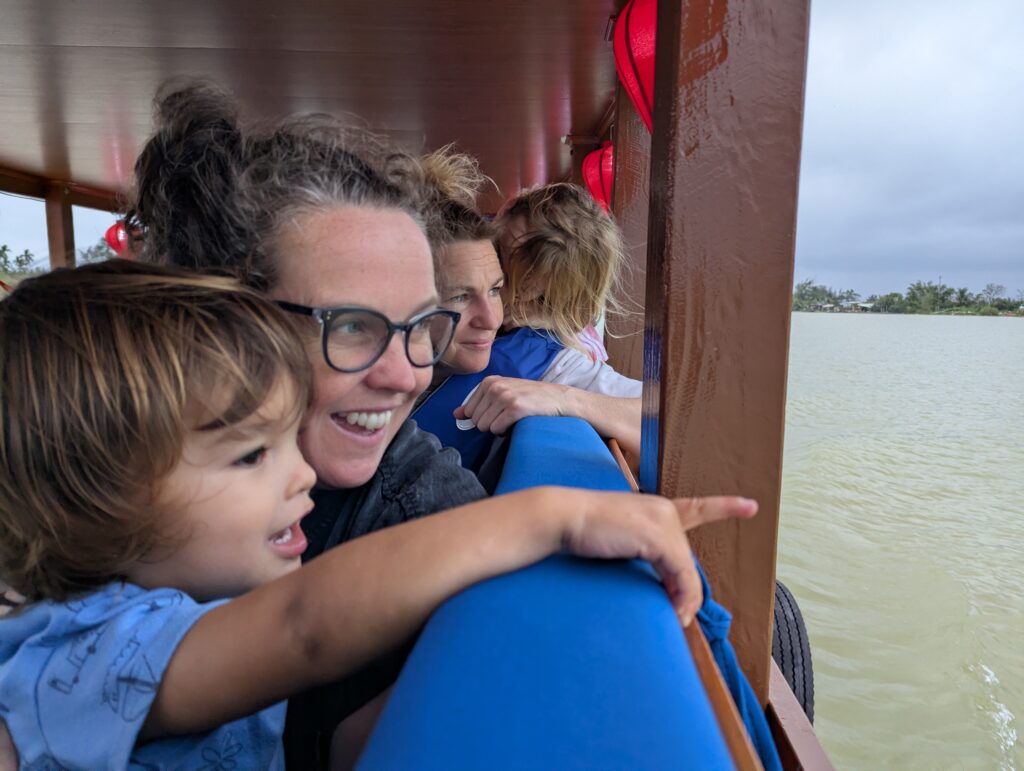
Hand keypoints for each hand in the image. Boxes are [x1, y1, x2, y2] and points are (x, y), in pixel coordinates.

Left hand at [454, 376, 570, 433]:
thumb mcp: (502, 394)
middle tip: (508, 416)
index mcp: (489, 382)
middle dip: (490, 424)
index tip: (499, 413)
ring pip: (484, 426)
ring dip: (498, 428)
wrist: (559, 399)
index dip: (483, 417)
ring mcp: (504, 396)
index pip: (469, 411)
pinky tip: (517, 422)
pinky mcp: (514, 408)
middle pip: (476, 420)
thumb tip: (456, 414)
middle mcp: (495, 386)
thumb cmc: (531, 398)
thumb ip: (478, 403)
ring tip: (513, 418)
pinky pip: (496, 429)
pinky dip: (505, 431)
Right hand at [559, 491, 757, 626]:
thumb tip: (665, 588)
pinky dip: (682, 596)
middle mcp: (663, 510)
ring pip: (686, 569)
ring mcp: (661, 521)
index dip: (724, 507)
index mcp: (655, 509)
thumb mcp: (620, 542)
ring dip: (683, 598)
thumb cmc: (582, 532)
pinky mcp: (656, 536)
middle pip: (685, 559)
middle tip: (678, 615)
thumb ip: (643, 554)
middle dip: (684, 588)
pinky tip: (676, 613)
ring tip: (676, 618)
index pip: (696, 508)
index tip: (750, 506)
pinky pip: (681, 574)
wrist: (562, 518)